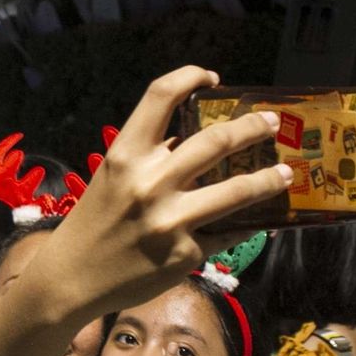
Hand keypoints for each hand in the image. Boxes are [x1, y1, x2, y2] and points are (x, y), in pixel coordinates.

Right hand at [38, 67, 289, 323]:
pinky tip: (252, 222)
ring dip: (270, 178)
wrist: (71, 279)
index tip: (212, 79)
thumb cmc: (91, 225)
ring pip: (239, 189)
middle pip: (217, 140)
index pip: (161, 96)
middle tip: (269, 123)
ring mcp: (171, 220)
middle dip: (252, 127)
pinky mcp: (185, 253)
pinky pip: (227, 232)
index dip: (191, 76)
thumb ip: (148, 159)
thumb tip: (196, 143)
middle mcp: (149, 183)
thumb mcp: (111, 179)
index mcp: (125, 156)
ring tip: (285, 174)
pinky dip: (243, 226)